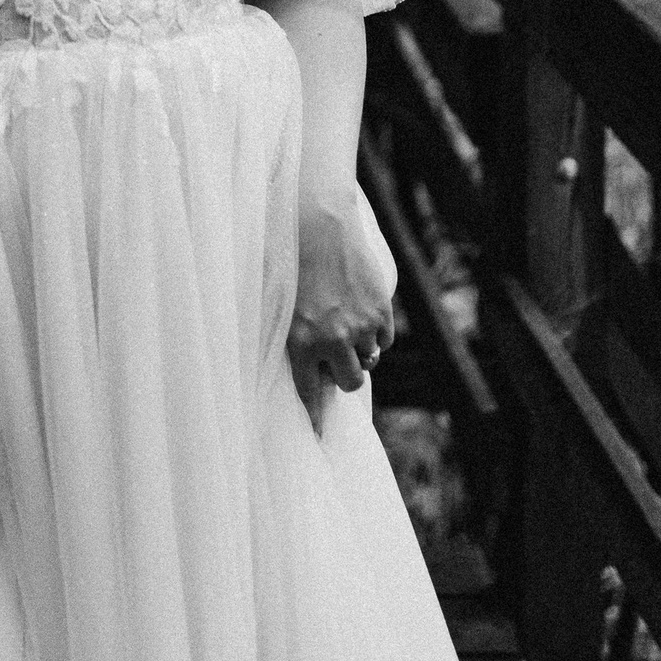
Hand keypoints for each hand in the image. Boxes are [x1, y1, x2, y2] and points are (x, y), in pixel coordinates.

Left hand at [287, 198, 394, 432]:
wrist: (317, 221)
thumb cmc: (287, 258)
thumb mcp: (276, 303)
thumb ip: (290, 338)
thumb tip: (306, 369)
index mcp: (299, 341)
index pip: (308, 393)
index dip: (315, 418)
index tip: (318, 440)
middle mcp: (332, 340)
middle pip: (349, 382)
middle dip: (344, 372)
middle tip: (337, 355)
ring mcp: (360, 326)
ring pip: (369, 360)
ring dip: (360, 350)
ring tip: (346, 321)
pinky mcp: (381, 310)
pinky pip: (384, 339)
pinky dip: (376, 331)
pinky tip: (361, 309)